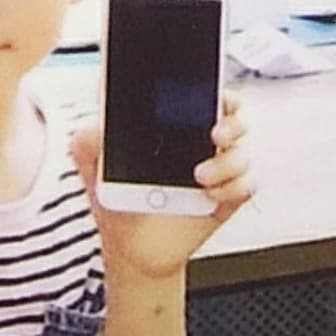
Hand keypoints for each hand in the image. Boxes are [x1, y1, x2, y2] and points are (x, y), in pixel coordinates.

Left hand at [70, 89, 254, 282]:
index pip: (201, 94)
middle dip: (234, 120)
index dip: (211, 86)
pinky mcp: (226, 198)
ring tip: (198, 176)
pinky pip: (246, 186)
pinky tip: (208, 196)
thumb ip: (90, 140)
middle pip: (236, 116)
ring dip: (226, 163)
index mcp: (172, 127)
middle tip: (216, 133)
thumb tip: (99, 124)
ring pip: (242, 153)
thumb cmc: (117, 202)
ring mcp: (215, 171)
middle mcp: (199, 145)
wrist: (130, 250)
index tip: (207, 91)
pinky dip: (232, 189)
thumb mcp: (93, 167)